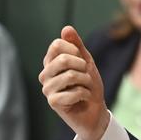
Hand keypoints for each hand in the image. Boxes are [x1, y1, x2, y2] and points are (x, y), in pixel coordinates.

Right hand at [40, 25, 108, 139]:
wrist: (95, 111)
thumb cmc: (90, 86)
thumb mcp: (87, 63)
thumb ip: (77, 46)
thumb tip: (66, 28)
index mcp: (51, 62)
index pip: (57, 45)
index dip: (75, 51)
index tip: (83, 61)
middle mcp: (45, 74)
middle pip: (64, 59)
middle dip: (83, 68)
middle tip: (87, 77)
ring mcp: (47, 88)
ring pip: (71, 75)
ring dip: (86, 82)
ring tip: (86, 88)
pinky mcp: (53, 102)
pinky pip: (73, 92)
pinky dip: (85, 94)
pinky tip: (83, 98)